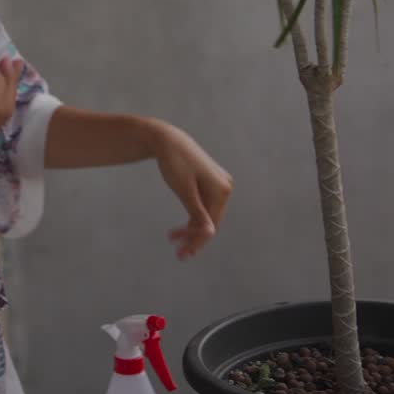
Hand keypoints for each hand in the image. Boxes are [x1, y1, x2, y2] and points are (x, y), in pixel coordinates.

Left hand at [151, 123, 232, 257]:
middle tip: (178, 253)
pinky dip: (193, 216)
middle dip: (194, 237)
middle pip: (211, 221)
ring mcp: (219, 185)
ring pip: (207, 215)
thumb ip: (198, 213)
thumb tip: (210, 233)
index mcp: (222, 189)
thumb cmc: (175, 163)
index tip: (181, 252)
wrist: (168, 140)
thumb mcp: (185, 191)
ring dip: (192, 228)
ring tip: (173, 239)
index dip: (196, 241)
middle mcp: (225, 187)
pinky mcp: (211, 183)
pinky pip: (204, 206)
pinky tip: (180, 227)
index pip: (211, 224)